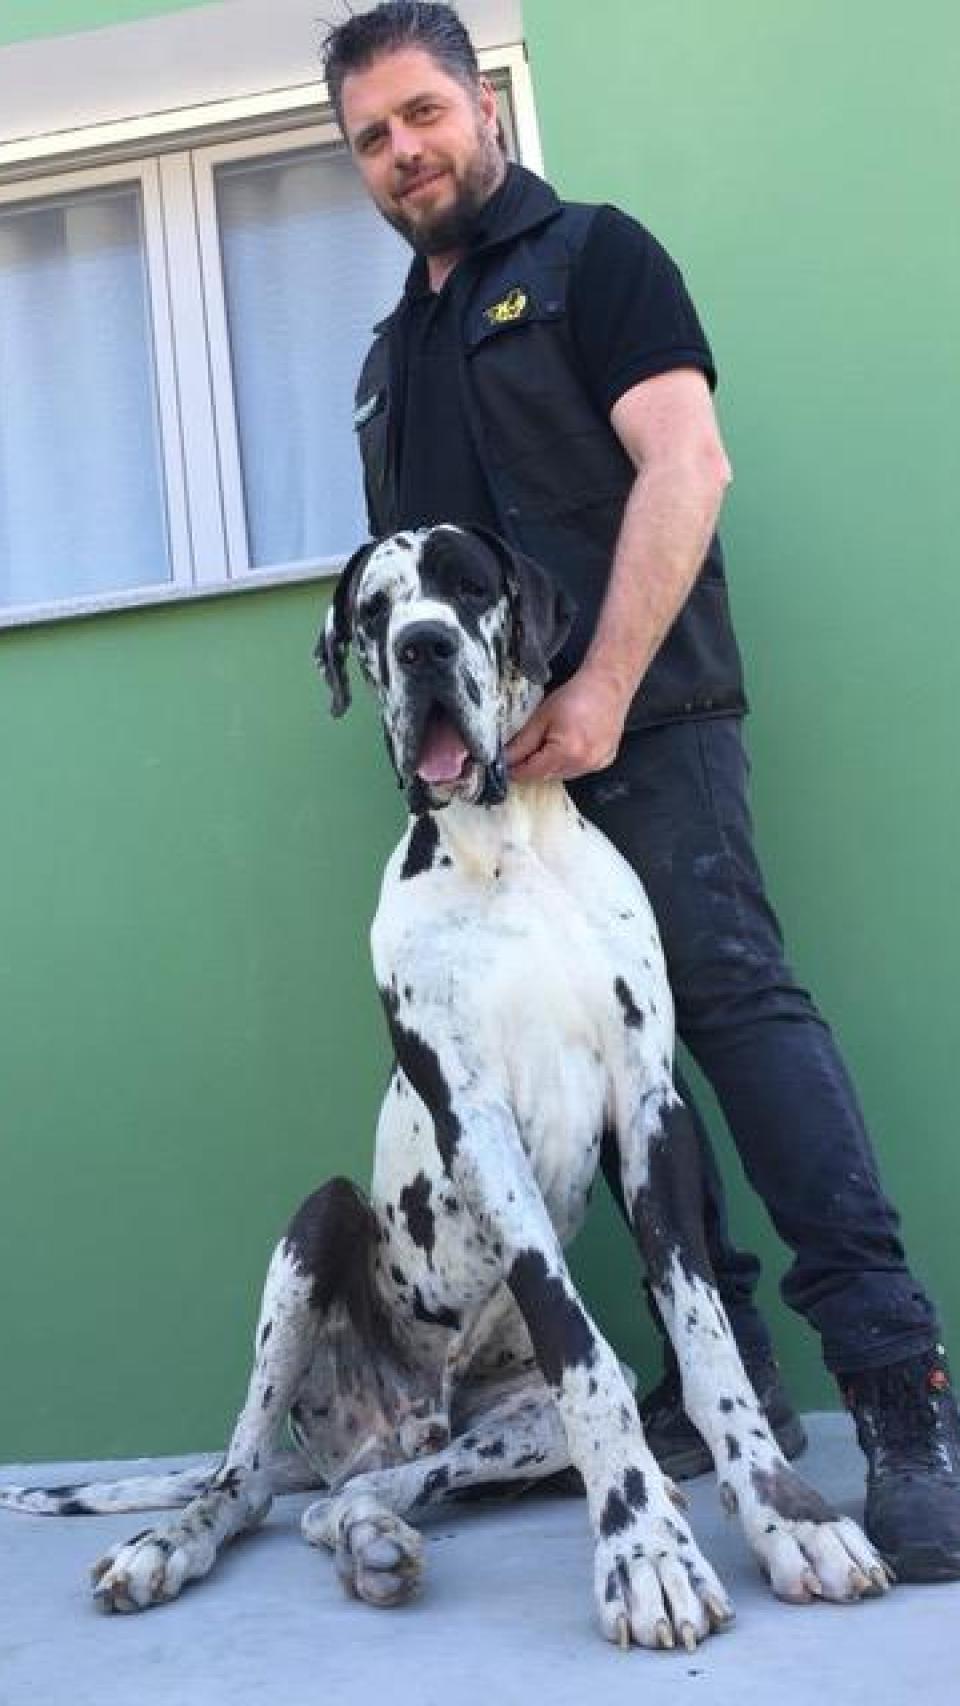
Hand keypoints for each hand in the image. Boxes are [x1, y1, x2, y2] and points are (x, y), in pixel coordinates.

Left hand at [506, 669, 630, 781]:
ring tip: (549, 742)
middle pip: (547, 776)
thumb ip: (522, 742)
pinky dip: (568, 762)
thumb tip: (507, 757)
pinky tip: (568, 744)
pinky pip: (579, 769)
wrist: (607, 686)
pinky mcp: (604, 761)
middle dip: (533, 767)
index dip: (516, 771)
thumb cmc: (577, 695)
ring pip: (563, 774)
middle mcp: (583, 763)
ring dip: (551, 765)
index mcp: (566, 752)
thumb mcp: (542, 717)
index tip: (506, 767)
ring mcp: (596, 764)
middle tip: (522, 753)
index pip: (532, 772)